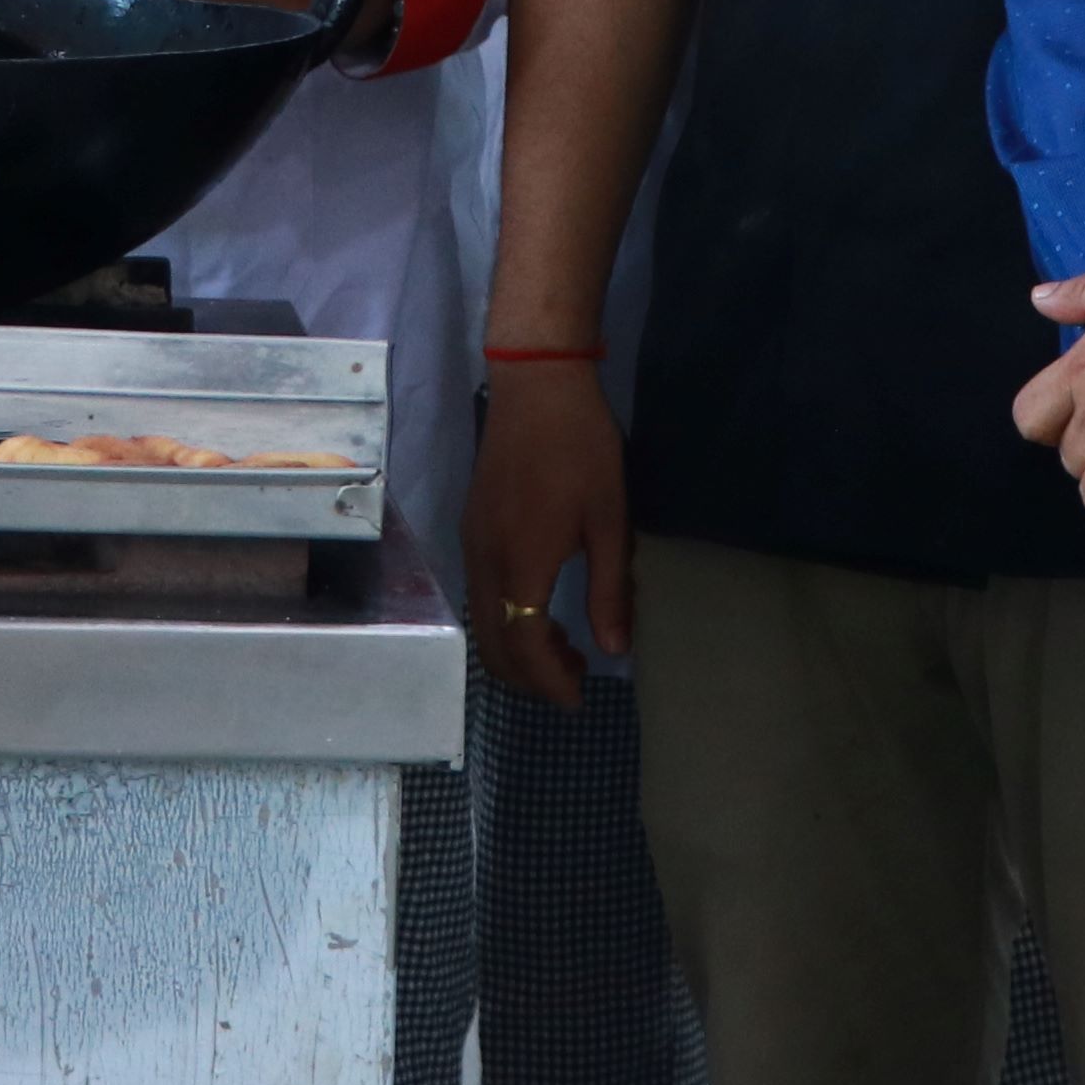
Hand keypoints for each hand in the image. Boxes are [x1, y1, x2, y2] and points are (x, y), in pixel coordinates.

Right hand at [465, 358, 634, 712]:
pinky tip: (539, 608)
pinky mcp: (470, 528)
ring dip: (516, 649)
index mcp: (522, 563)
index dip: (550, 682)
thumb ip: (610, 589)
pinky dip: (504, 621)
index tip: (580, 697)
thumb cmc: (582, 448)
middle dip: (530, 677)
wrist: (535, 386)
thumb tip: (613, 649)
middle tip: (574, 680)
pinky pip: (478, 596)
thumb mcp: (609, 520)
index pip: (525, 646)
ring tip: (564, 648)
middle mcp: (485, 561)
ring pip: (481, 623)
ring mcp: (471, 544)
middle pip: (493, 644)